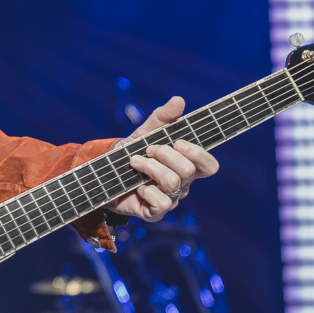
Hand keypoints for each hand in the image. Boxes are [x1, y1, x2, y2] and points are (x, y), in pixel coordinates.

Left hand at [107, 96, 219, 221]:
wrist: (104, 174)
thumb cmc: (131, 153)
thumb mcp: (144, 133)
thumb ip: (162, 118)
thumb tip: (179, 100)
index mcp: (186, 165)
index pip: (209, 166)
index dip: (198, 153)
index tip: (177, 141)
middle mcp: (182, 184)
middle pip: (189, 171)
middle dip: (165, 155)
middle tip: (148, 149)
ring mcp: (170, 199)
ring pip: (173, 184)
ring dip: (151, 168)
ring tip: (135, 162)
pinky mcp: (155, 212)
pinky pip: (161, 203)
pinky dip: (147, 190)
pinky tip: (136, 186)